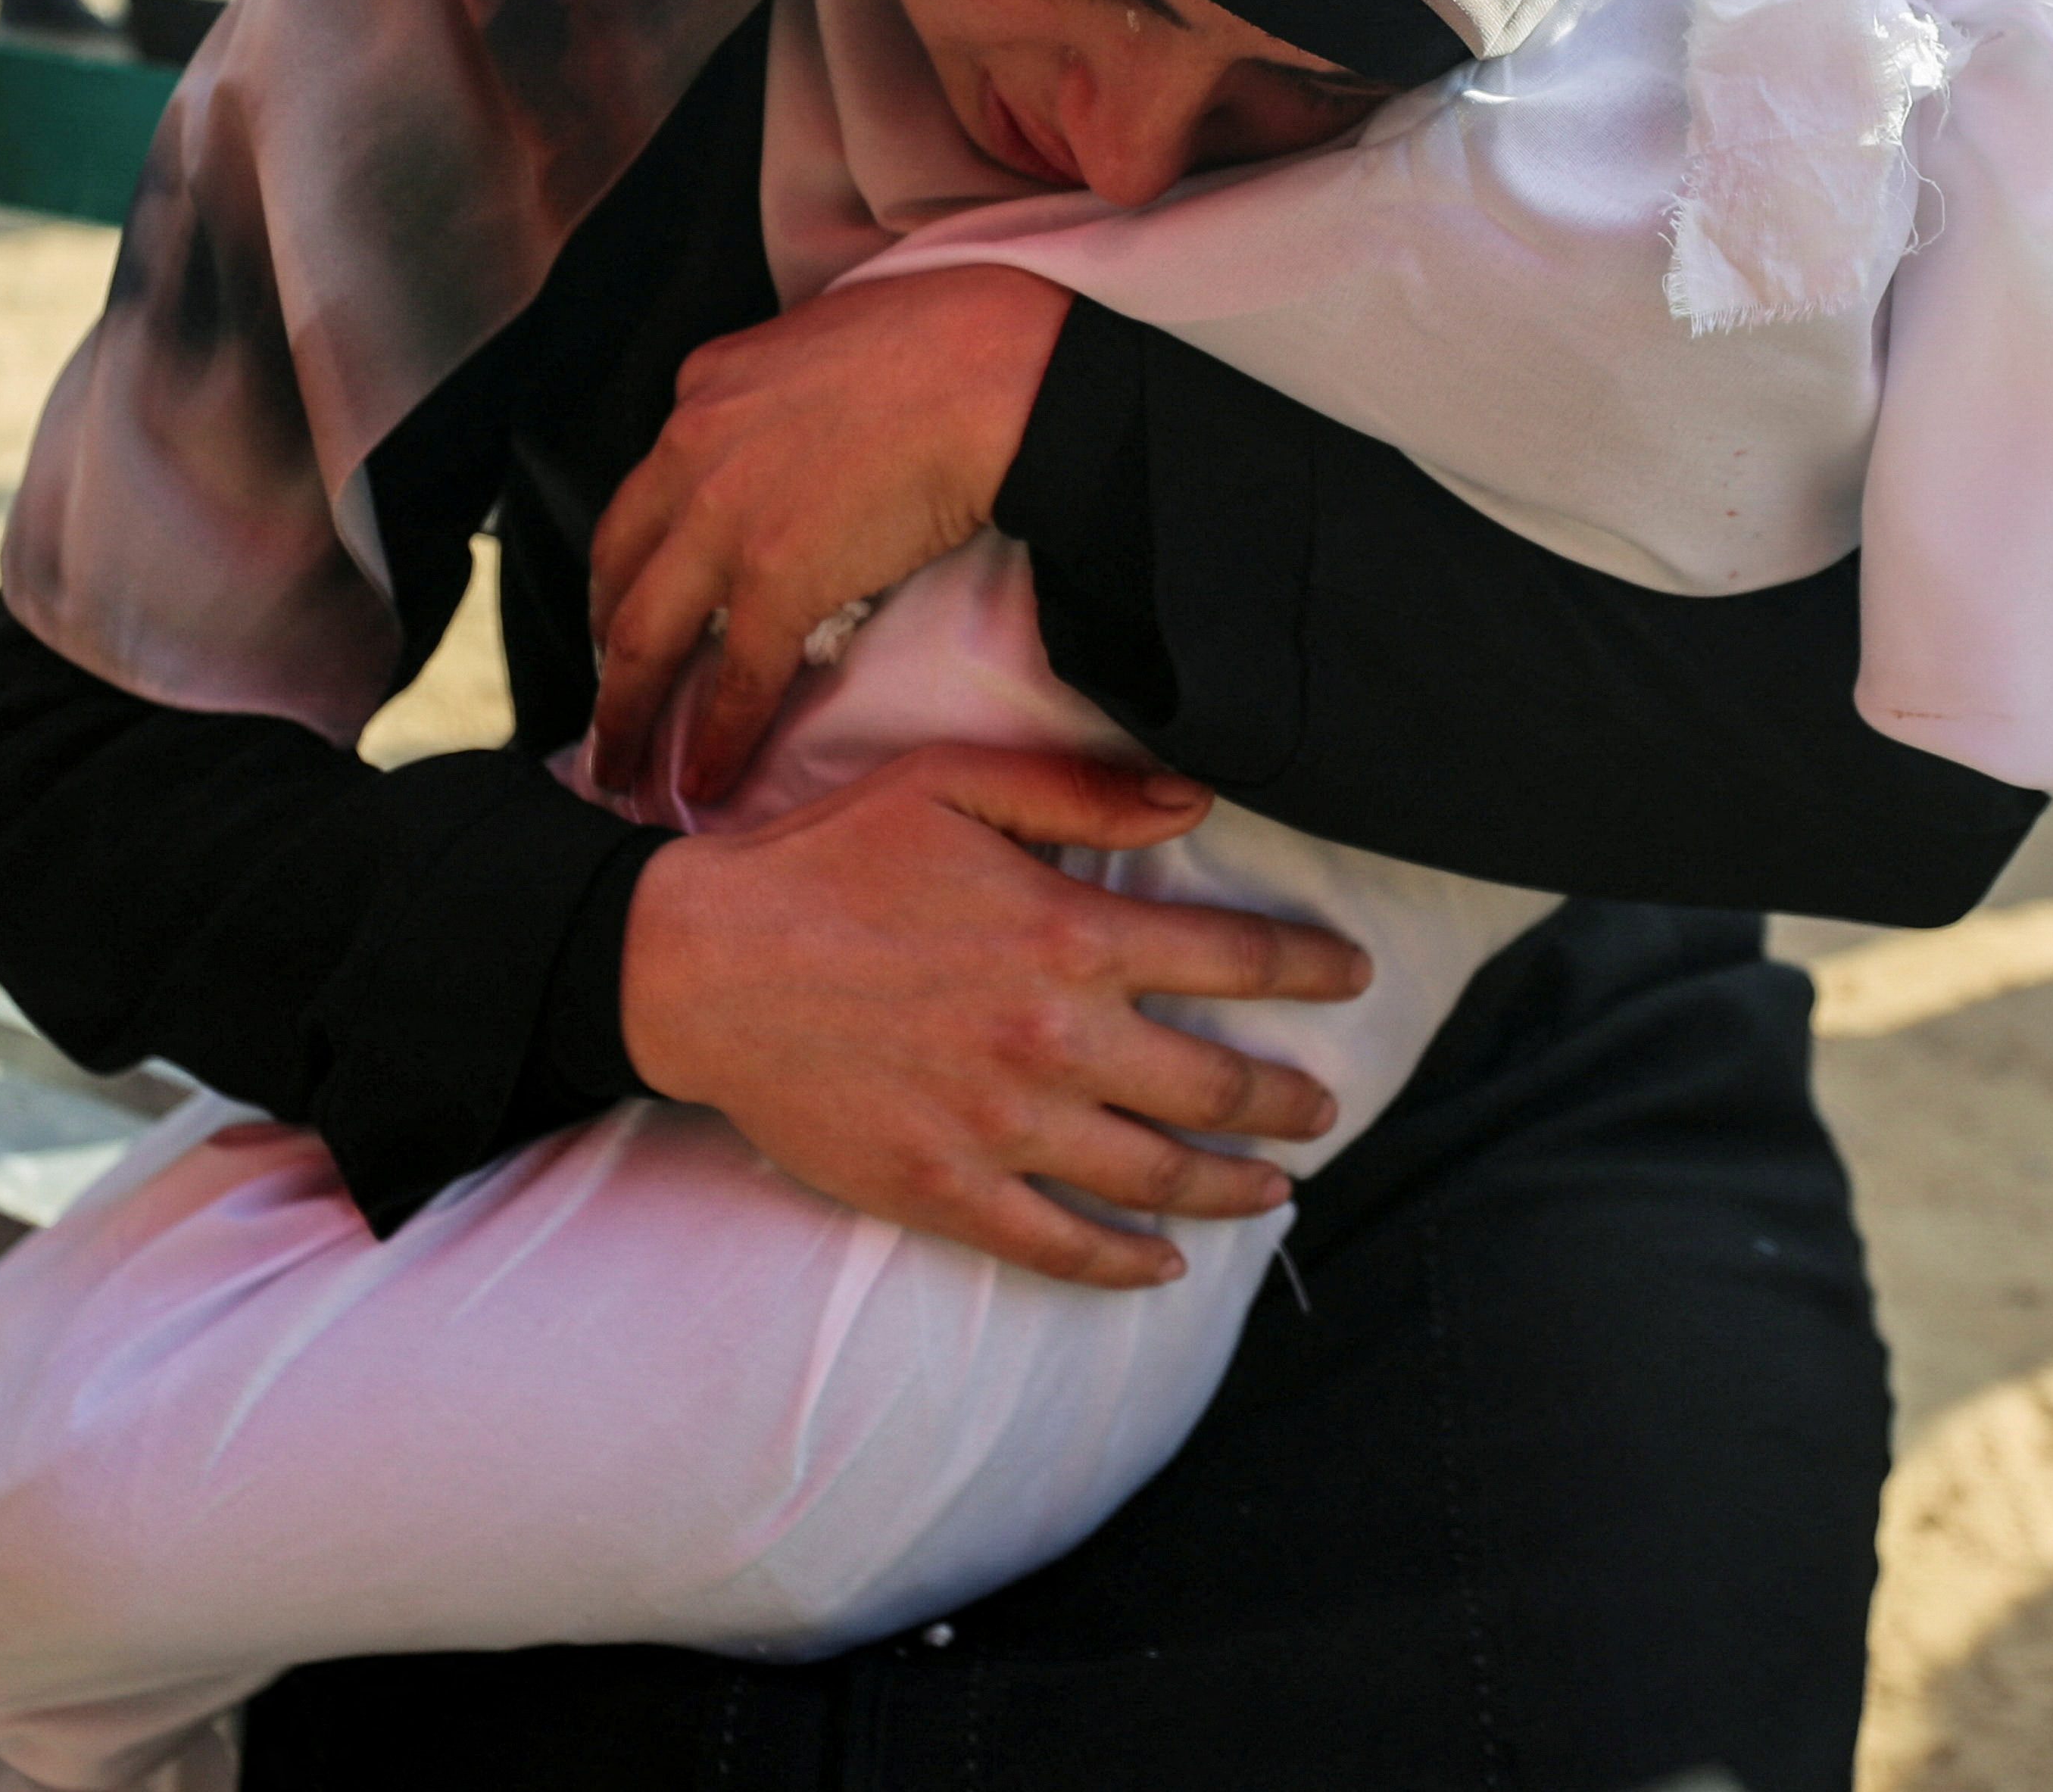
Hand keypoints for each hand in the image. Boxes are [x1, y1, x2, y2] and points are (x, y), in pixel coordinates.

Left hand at [590, 263, 1073, 800]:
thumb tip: (801, 419)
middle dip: (602, 643)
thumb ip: (786, 386)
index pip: (648, 486)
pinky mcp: (779, 578)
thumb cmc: (949, 339)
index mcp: (707, 387)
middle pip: (618, 568)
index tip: (633, 598)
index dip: (634, 555)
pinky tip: (705, 780)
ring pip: (644, 638)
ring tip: (619, 766)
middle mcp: (692, 450)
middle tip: (606, 695)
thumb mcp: (826, 334)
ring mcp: (727, 518)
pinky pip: (733, 679)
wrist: (997, 371)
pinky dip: (716, 738)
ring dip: (627, 712)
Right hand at [619, 747, 1372, 1285]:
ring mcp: (1005, 1128)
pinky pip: (1062, 1248)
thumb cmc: (824, 860)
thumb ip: (1081, 792)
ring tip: (1277, 1192)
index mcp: (1069, 934)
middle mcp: (1055, 1041)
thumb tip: (1195, 799)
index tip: (1351, 976)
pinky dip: (1128, 1266)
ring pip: (1158, 1177)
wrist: (700, 964)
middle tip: (1326, 1107)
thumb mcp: (951, 784)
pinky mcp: (948, 1191)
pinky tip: (1167, 1267)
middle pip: (1218, 1084)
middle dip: (1290, 1099)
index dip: (1309, 967)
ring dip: (1235, 1187)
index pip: (1235, 956)